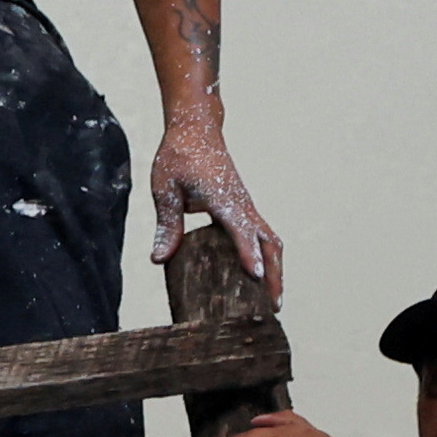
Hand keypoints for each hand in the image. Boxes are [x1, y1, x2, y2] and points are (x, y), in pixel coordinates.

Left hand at [145, 114, 279, 290]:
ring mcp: (246, 206)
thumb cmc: (179, 156)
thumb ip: (167, 224)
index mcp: (222, 197)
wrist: (196, 129)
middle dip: (274, 274)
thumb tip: (160, 259)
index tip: (257, 276)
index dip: (248, 252)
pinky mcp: (244, 208)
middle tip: (274, 306)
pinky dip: (266, 258)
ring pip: (270, 240)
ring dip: (276, 269)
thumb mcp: (165, 189)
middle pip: (268, 241)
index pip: (240, 228)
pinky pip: (261, 236)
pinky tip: (261, 279)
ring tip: (273, 301)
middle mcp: (241, 203)